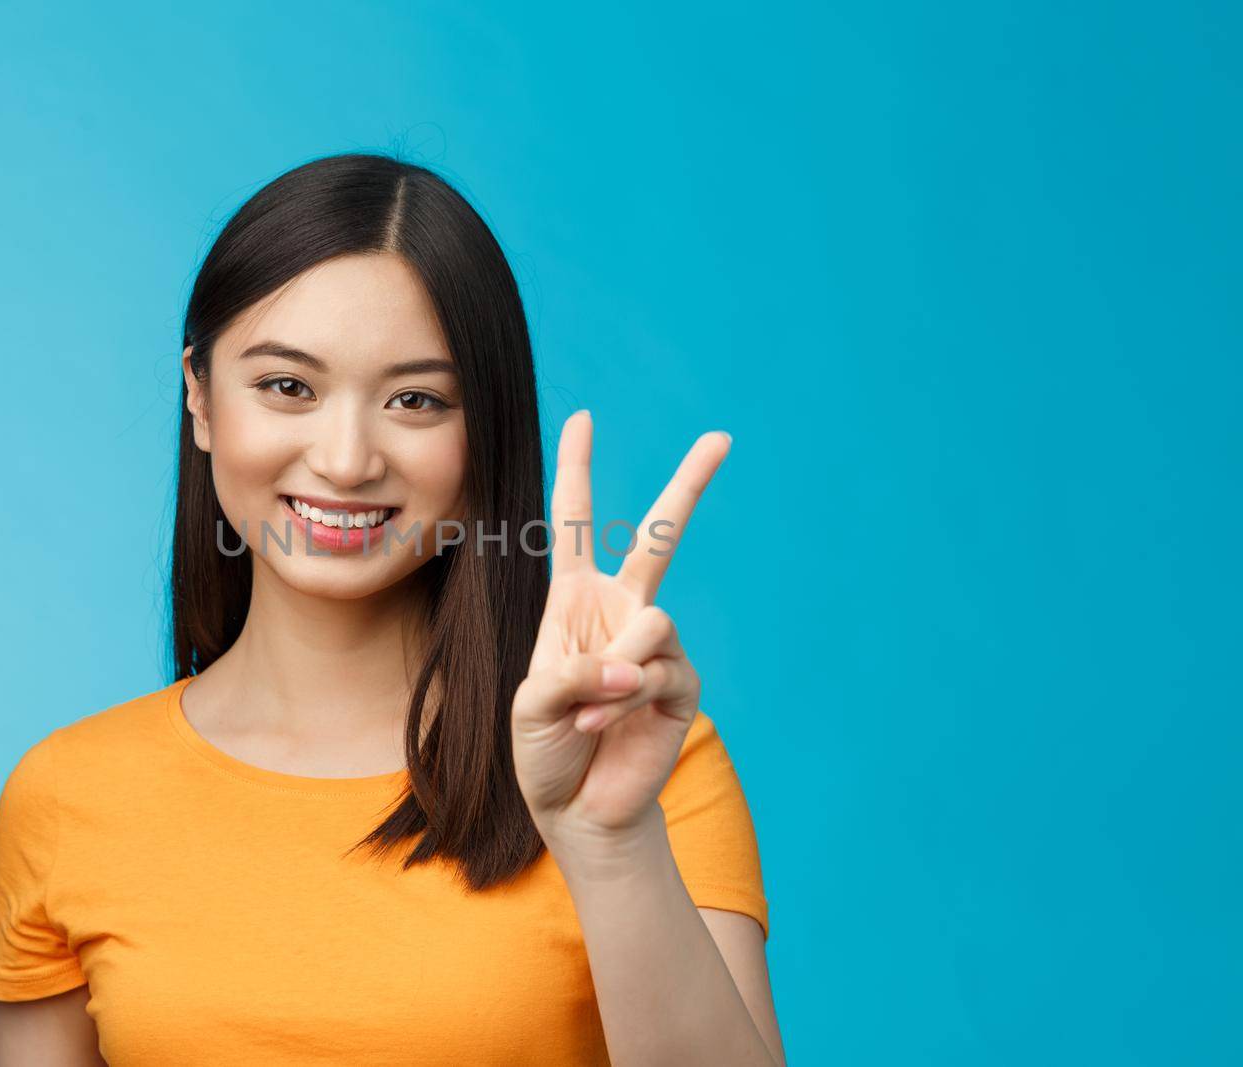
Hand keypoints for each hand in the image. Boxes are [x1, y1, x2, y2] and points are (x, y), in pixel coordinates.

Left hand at [511, 410, 731, 862]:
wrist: (577, 807)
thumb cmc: (543, 748)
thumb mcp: (532, 703)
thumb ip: (575, 673)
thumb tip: (635, 667)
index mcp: (574, 601)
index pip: (575, 523)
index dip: (576, 469)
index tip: (583, 417)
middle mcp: (620, 612)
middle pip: (660, 536)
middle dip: (690, 485)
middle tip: (723, 437)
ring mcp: (654, 646)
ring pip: (653, 622)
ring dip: (613, 673)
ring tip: (588, 712)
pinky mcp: (680, 683)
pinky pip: (657, 671)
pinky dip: (621, 702)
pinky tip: (601, 728)